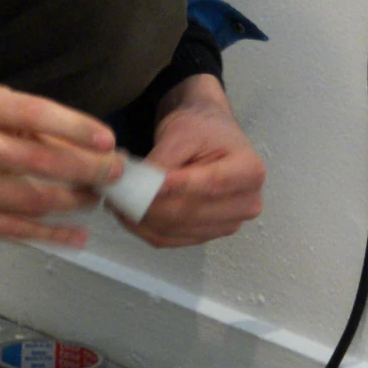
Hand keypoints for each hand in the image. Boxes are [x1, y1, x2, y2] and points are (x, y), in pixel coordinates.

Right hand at [0, 83, 121, 245]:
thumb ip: (36, 125)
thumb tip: (94, 148)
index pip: (33, 114)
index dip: (75, 128)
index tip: (108, 141)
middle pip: (36, 161)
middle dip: (85, 170)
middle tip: (113, 174)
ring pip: (29, 201)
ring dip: (72, 203)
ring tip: (94, 198)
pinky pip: (12, 230)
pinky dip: (50, 235)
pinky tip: (76, 234)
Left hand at [133, 75, 265, 248]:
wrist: (206, 135)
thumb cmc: (200, 128)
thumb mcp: (182, 133)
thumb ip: (164, 161)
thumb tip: (140, 188)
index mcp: (250, 171)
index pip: (213, 184)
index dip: (181, 186)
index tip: (151, 184)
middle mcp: (247, 203)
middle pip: (193, 212)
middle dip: (152, 205)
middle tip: (119, 193)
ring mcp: (227, 224)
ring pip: (177, 230)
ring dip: (143, 220)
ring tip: (117, 202)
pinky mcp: (206, 234)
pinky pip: (172, 239)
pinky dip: (145, 230)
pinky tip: (127, 215)